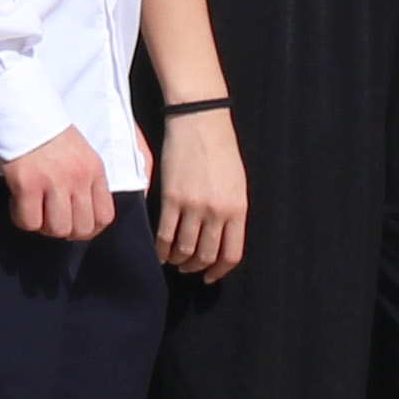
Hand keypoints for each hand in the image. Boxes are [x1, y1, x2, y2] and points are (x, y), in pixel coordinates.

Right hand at [0, 127, 114, 240]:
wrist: (21, 111)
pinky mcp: (28, 184)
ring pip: (57, 229)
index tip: (75, 226)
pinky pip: (29, 221)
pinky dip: (21, 218)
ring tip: (34, 210)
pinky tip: (18, 202)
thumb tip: (84, 209)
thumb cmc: (49, 133)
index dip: (89, 229)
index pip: (105, 216)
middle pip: (81, 229)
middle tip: (50, 219)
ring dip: (43, 226)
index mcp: (95, 171)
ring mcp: (54, 182)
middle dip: (65, 231)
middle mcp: (79, 179)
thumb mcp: (83, 152)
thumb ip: (87, 178)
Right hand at [152, 109, 250, 278]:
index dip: (219, 270)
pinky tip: (160, 251)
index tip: (210, 276)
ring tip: (173, 260)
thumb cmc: (221, 151)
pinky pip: (164, 234)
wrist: (201, 123)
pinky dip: (161, 248)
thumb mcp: (237, 184)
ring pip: (184, 248)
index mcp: (238, 209)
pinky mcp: (171, 199)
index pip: (231, 254)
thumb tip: (221, 238)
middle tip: (188, 269)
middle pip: (206, 255)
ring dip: (177, 260)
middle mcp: (217, 212)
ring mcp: (194, 206)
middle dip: (196, 268)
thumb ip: (231, 212)